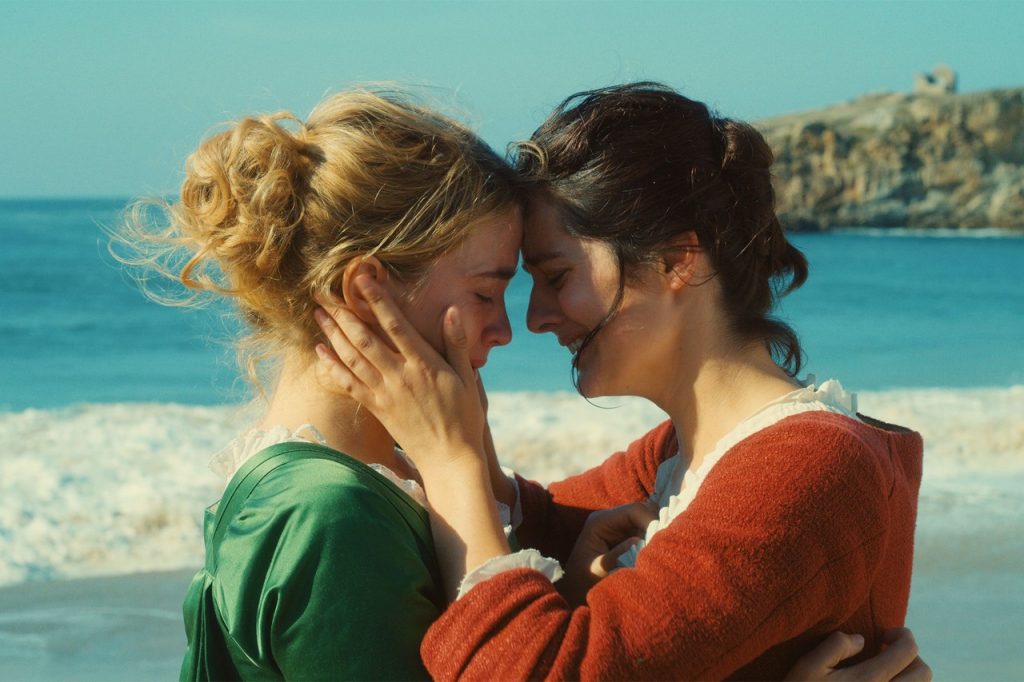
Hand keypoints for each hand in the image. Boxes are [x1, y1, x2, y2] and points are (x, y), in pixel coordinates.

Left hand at [313, 275, 485, 476]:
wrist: (449, 458)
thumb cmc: (463, 417)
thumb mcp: (468, 378)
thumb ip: (457, 344)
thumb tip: (452, 312)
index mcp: (424, 364)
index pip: (396, 325)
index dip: (378, 301)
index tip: (363, 280)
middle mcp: (400, 376)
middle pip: (365, 339)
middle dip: (343, 314)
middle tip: (324, 293)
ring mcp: (385, 393)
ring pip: (352, 358)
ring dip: (333, 334)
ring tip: (319, 314)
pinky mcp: (377, 408)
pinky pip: (349, 384)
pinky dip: (332, 367)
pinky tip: (320, 352)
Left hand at [561, 501, 656, 605]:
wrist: (574, 589)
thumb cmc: (583, 581)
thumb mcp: (598, 570)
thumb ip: (616, 555)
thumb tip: (637, 541)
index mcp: (600, 521)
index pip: (633, 510)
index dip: (650, 520)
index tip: (660, 539)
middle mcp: (610, 519)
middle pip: (642, 514)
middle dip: (654, 528)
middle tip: (661, 547)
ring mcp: (617, 527)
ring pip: (645, 523)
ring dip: (654, 535)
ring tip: (657, 552)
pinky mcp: (624, 537)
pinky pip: (644, 533)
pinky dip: (650, 542)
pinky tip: (652, 554)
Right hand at [784, 628, 930, 681]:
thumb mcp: (809, 666)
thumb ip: (836, 646)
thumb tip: (861, 639)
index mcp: (869, 680)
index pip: (907, 651)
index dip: (902, 635)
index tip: (883, 635)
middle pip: (924, 672)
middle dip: (911, 656)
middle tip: (888, 652)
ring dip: (910, 676)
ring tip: (887, 672)